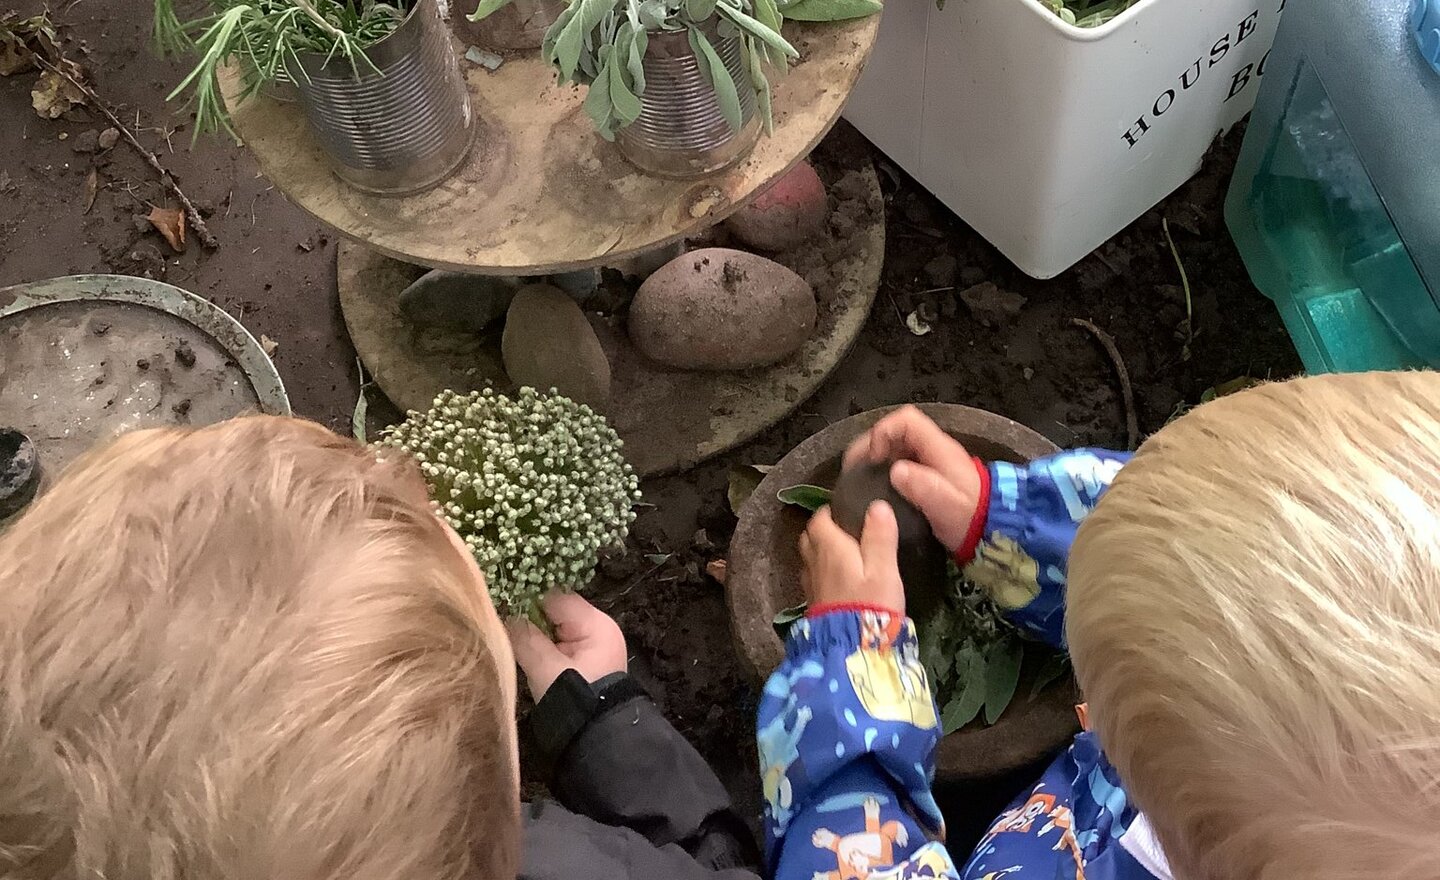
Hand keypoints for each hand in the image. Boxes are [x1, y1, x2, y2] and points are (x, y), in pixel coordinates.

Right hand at [506, 592, 627, 700]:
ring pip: (557, 631)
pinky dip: (544, 650)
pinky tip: (524, 655)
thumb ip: (525, 638)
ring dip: (536, 637)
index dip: (530, 599)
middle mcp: (599, 630)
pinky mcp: (586, 665)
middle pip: (557, 613)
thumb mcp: (546, 668)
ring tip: (508, 638)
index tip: (503, 604)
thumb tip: (507, 616)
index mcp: (596, 624)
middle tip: (501, 623)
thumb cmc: (575, 698)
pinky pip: (560, 647)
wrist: (598, 738)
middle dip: (531, 620)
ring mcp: (594, 648)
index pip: (558, 598)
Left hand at [798, 502, 903, 612]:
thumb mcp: (883, 569)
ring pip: (809, 558)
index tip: (846, 510)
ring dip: (820, 551)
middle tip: (843, 530)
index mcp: (829, 547)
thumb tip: (876, 505)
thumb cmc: (870, 604)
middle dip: (821, 529)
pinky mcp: (813, 604)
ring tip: (841, 552)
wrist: (850, 648)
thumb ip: (880, 537)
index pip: (819, 519)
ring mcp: (811, 584)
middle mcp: (814, 562)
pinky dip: (821, 571)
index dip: (829, 511)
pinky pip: (813, 577)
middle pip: (809, 537)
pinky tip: (837, 579)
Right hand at [842, 405, 981, 551]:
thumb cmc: (971, 517)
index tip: (873, 457)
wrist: (993, 530)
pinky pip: (900, 463)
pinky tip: (875, 489)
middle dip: (871, 444)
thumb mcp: (947, 504)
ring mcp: (931, 462)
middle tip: (855, 468)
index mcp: (938, 449)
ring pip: (896, 447)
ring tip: (859, 478)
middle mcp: (933, 450)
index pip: (906, 420)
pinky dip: (884, 470)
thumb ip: (923, 486)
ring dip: (875, 457)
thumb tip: (896, 471)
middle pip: (896, 431)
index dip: (883, 432)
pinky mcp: (928, 477)